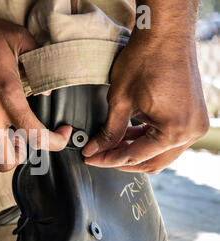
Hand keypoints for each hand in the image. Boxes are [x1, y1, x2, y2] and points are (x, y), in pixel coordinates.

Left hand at [82, 9, 208, 173]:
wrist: (164, 34)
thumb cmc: (145, 60)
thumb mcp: (120, 102)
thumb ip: (108, 132)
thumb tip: (94, 150)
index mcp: (174, 131)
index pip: (135, 156)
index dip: (108, 159)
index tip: (92, 159)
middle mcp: (190, 131)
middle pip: (151, 161)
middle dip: (122, 160)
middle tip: (99, 155)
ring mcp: (194, 124)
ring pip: (160, 152)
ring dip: (135, 151)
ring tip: (110, 144)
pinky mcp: (192, 115)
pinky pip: (168, 138)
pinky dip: (148, 139)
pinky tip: (128, 134)